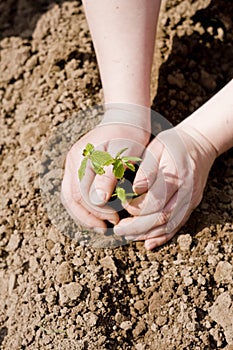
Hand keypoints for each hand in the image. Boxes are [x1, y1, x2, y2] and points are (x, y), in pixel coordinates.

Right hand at [61, 105, 150, 232]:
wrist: (126, 120)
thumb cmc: (129, 137)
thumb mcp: (123, 154)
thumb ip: (109, 175)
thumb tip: (98, 200)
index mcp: (81, 157)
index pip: (82, 194)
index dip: (97, 211)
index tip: (116, 219)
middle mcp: (73, 161)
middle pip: (72, 198)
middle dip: (89, 217)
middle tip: (108, 228)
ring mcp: (73, 164)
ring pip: (70, 198)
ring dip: (84, 215)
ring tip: (101, 226)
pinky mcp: (78, 168)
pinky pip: (74, 192)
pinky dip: (84, 207)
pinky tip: (97, 215)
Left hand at [114, 124, 216, 249]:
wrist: (199, 144)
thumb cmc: (173, 144)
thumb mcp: (157, 148)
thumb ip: (147, 168)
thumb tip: (136, 189)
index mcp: (177, 175)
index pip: (156, 199)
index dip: (136, 207)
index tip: (122, 204)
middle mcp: (187, 192)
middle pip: (162, 218)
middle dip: (137, 227)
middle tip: (118, 229)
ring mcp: (191, 201)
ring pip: (170, 226)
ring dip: (147, 234)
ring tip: (127, 235)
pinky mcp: (191, 206)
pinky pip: (178, 226)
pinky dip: (162, 237)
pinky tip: (148, 243)